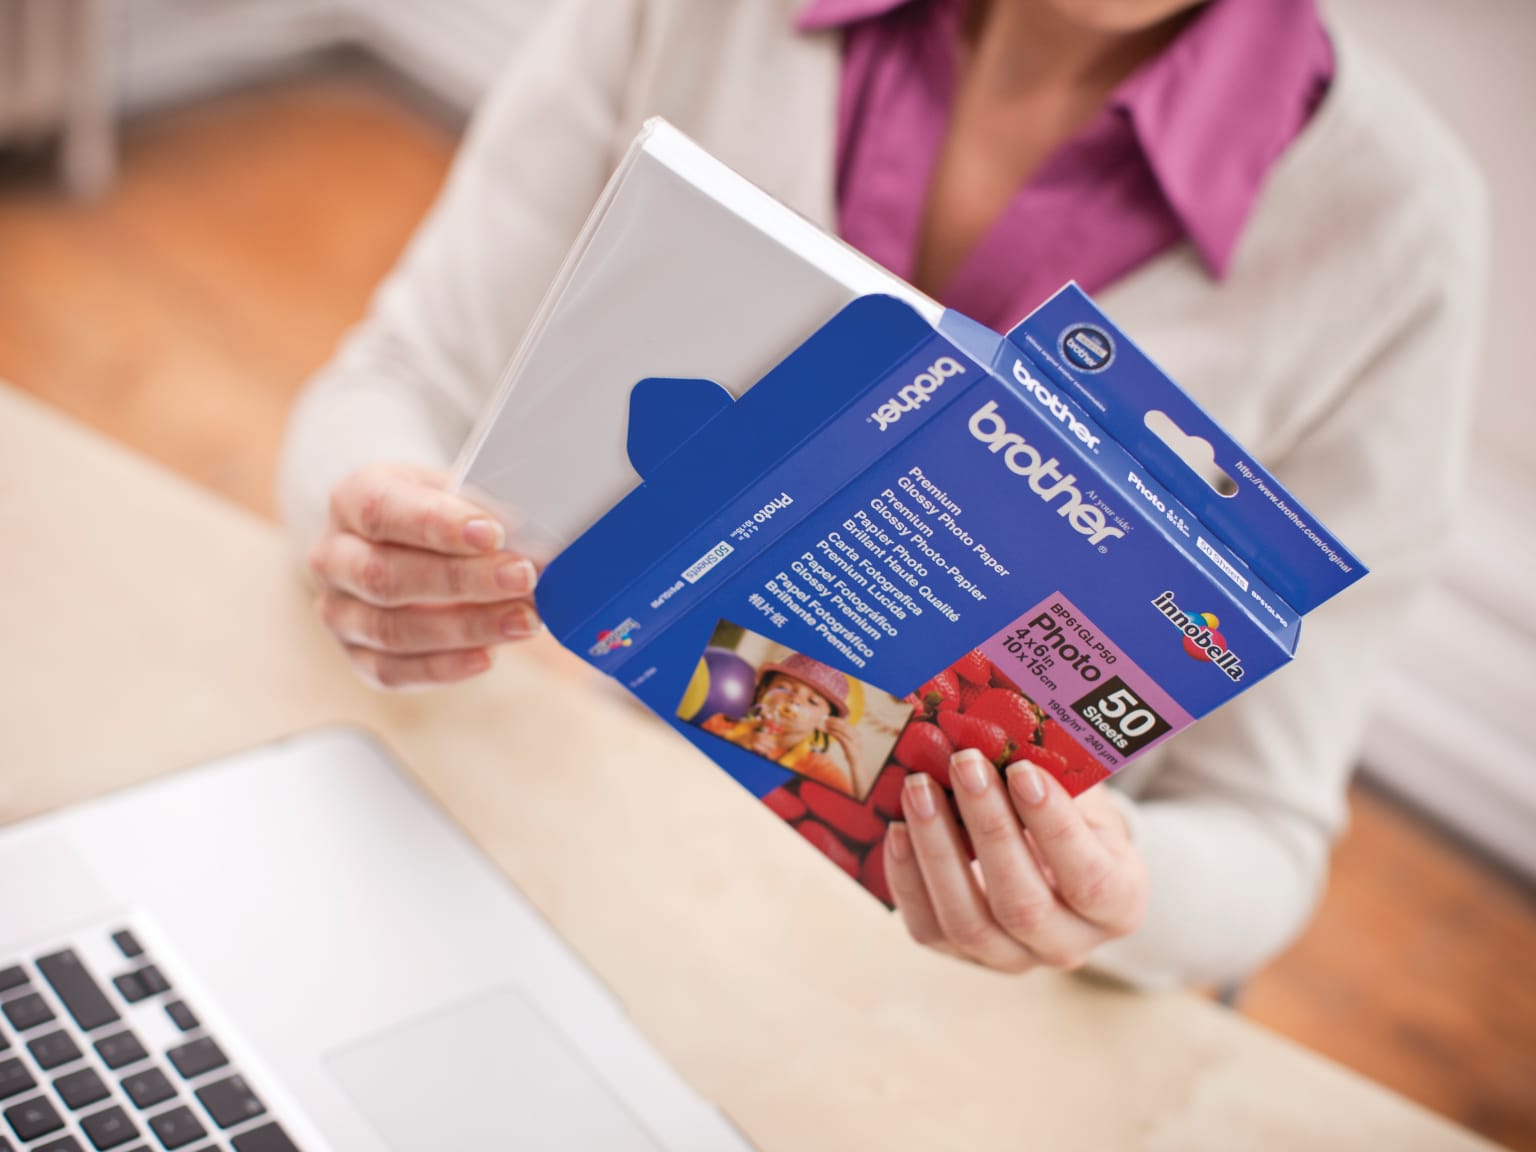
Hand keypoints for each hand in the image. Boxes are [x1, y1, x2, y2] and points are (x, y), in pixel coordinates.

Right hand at [307, 462, 540, 689]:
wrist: (408, 544)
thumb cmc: (438, 514)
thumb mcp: (455, 492)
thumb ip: (482, 511)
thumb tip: (528, 541)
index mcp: (352, 499)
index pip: (382, 510)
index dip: (437, 525)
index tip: (493, 534)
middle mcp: (332, 556)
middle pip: (383, 575)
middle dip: (460, 580)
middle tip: (522, 578)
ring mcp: (338, 612)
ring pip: (390, 630)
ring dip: (465, 628)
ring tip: (523, 620)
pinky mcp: (356, 656)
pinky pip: (393, 671)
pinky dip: (445, 667)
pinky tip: (490, 655)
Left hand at [825, 715, 863, 776]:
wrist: (857, 763)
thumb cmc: (851, 753)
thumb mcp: (846, 743)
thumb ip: (842, 736)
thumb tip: (832, 730)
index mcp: (856, 733)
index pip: (846, 723)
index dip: (837, 720)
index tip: (829, 718)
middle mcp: (855, 734)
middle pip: (843, 725)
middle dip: (834, 721)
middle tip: (825, 719)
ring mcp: (853, 739)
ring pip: (842, 729)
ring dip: (833, 725)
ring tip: (825, 724)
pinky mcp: (849, 745)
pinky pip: (840, 736)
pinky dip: (833, 732)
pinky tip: (828, 731)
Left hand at [885, 749, 1145, 971]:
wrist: (1060, 859)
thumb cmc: (1076, 817)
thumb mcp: (1086, 796)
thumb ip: (1059, 777)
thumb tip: (1001, 736)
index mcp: (1120, 904)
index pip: (1089, 879)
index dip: (1053, 827)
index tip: (1021, 770)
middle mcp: (1069, 944)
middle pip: (1022, 905)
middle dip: (987, 828)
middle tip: (963, 764)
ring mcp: (1013, 959)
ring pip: (968, 922)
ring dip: (937, 850)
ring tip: (918, 789)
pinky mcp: (963, 955)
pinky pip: (927, 928)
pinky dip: (907, 877)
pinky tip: (895, 828)